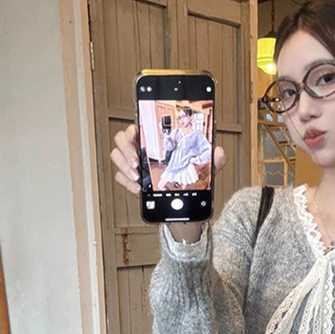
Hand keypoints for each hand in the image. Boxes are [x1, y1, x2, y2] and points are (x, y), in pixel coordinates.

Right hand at [111, 124, 226, 197]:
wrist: (184, 207)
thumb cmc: (190, 182)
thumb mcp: (205, 170)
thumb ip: (213, 160)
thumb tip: (218, 152)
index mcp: (157, 142)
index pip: (139, 125)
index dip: (133, 127)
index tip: (137, 133)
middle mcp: (142, 150)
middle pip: (121, 138)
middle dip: (126, 148)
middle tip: (138, 161)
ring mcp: (134, 165)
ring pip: (116, 156)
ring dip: (124, 165)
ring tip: (138, 175)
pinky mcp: (131, 181)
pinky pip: (120, 177)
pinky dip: (126, 183)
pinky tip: (138, 188)